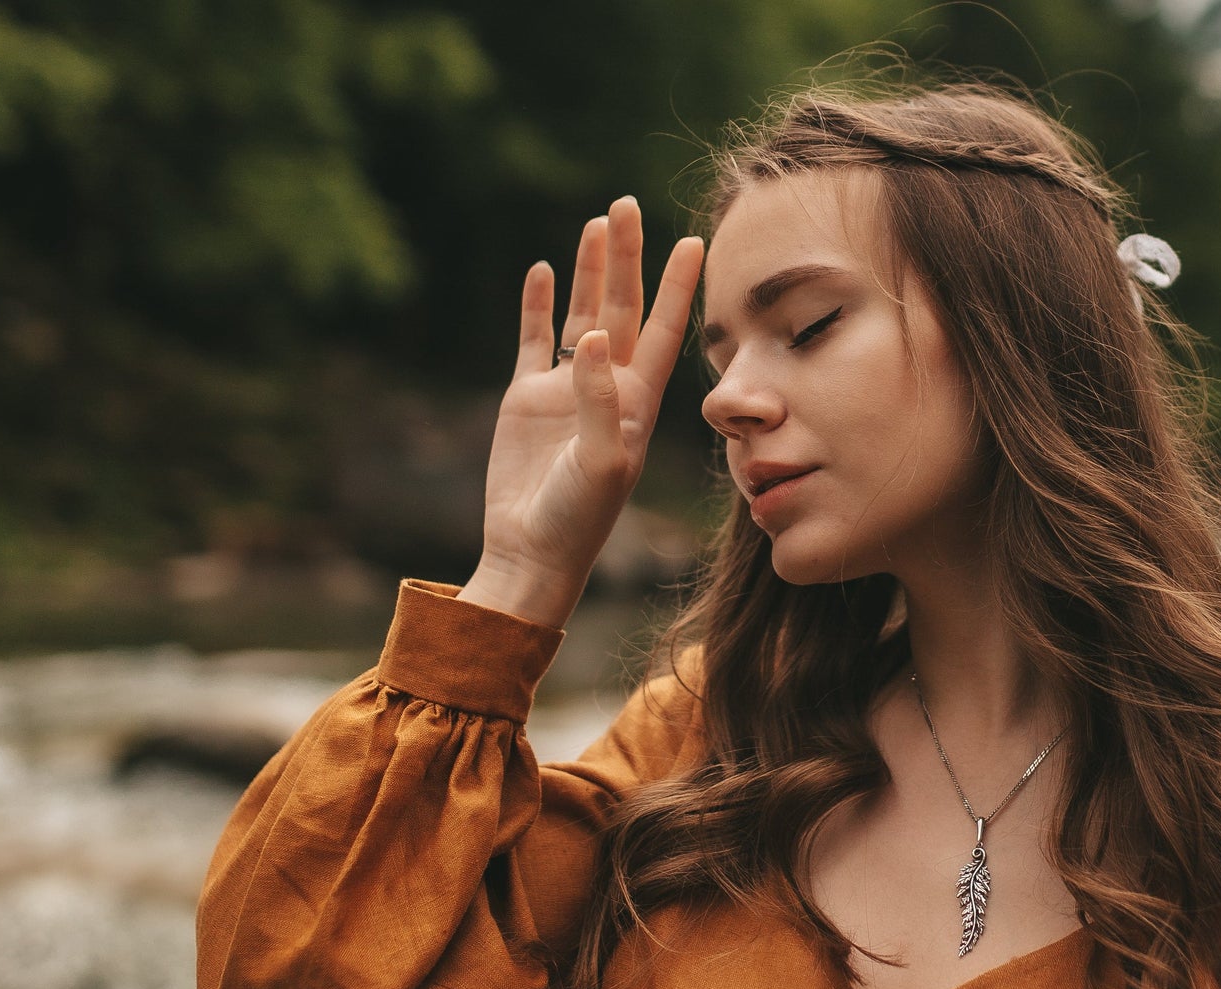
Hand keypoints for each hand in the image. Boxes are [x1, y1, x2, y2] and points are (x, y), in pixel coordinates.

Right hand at [459, 196, 704, 627]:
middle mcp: (607, 389)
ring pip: (582, 314)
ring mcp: (566, 390)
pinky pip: (533, 340)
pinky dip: (536, 305)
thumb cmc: (577, 518)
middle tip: (627, 205)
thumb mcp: (600, 463)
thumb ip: (599, 400)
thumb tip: (592, 335)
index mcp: (637, 404)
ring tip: (596, 224)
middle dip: (627, 259)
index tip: (695, 242)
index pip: (663, 333)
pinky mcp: (525, 399)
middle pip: (623, 310)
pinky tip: (540, 269)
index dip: (677, 288)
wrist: (532, 551)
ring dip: (590, 272)